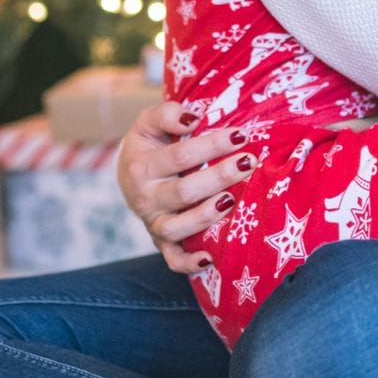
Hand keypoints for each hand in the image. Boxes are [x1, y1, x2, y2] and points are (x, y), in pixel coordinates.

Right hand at [116, 101, 257, 273]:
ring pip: (177, 228)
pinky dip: (188, 263)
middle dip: (219, 177)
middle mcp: (145, 198)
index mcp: (142, 166)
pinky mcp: (161, 243)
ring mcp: (153, 223)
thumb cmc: (149, 145)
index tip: (241, 135)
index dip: (212, 144)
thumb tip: (192, 118)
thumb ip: (166, 114)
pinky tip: (209, 258)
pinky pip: (172, 259)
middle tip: (249, 163)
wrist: (129, 175)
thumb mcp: (148, 123)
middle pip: (183, 192)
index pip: (181, 155)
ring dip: (205, 217)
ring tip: (232, 200)